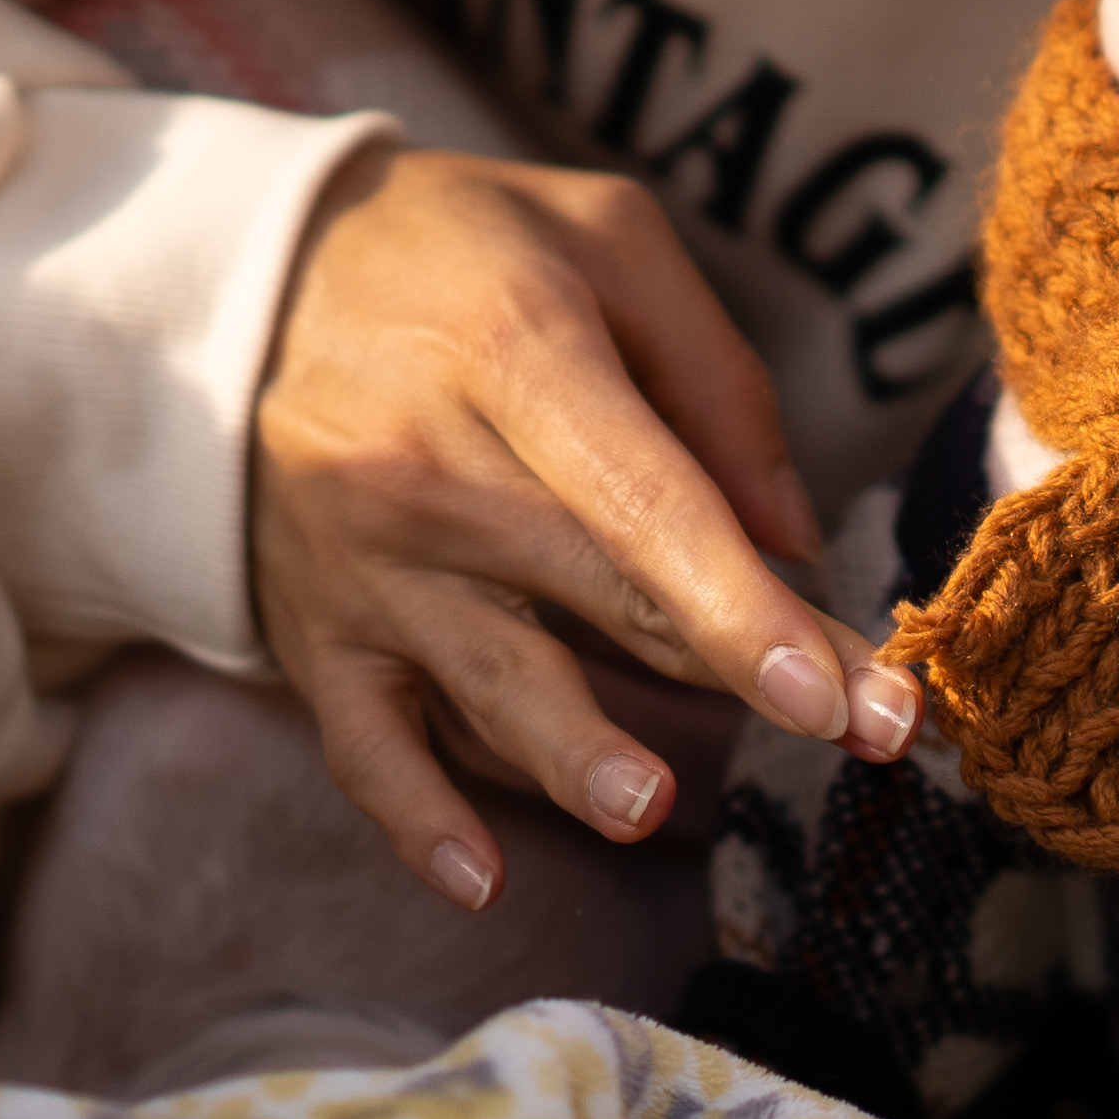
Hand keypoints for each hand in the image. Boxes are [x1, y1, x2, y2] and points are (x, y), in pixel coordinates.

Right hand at [246, 144, 917, 912]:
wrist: (248, 283)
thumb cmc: (466, 253)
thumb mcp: (604, 240)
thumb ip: (714, 379)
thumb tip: (794, 537)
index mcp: (517, 354)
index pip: (648, 500)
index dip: (745, 602)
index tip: (842, 684)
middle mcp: (429, 468)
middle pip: (607, 595)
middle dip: (742, 676)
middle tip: (871, 739)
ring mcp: (365, 563)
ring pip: (491, 682)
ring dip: (573, 756)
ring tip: (649, 807)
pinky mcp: (316, 633)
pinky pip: (364, 745)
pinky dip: (415, 818)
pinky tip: (481, 879)